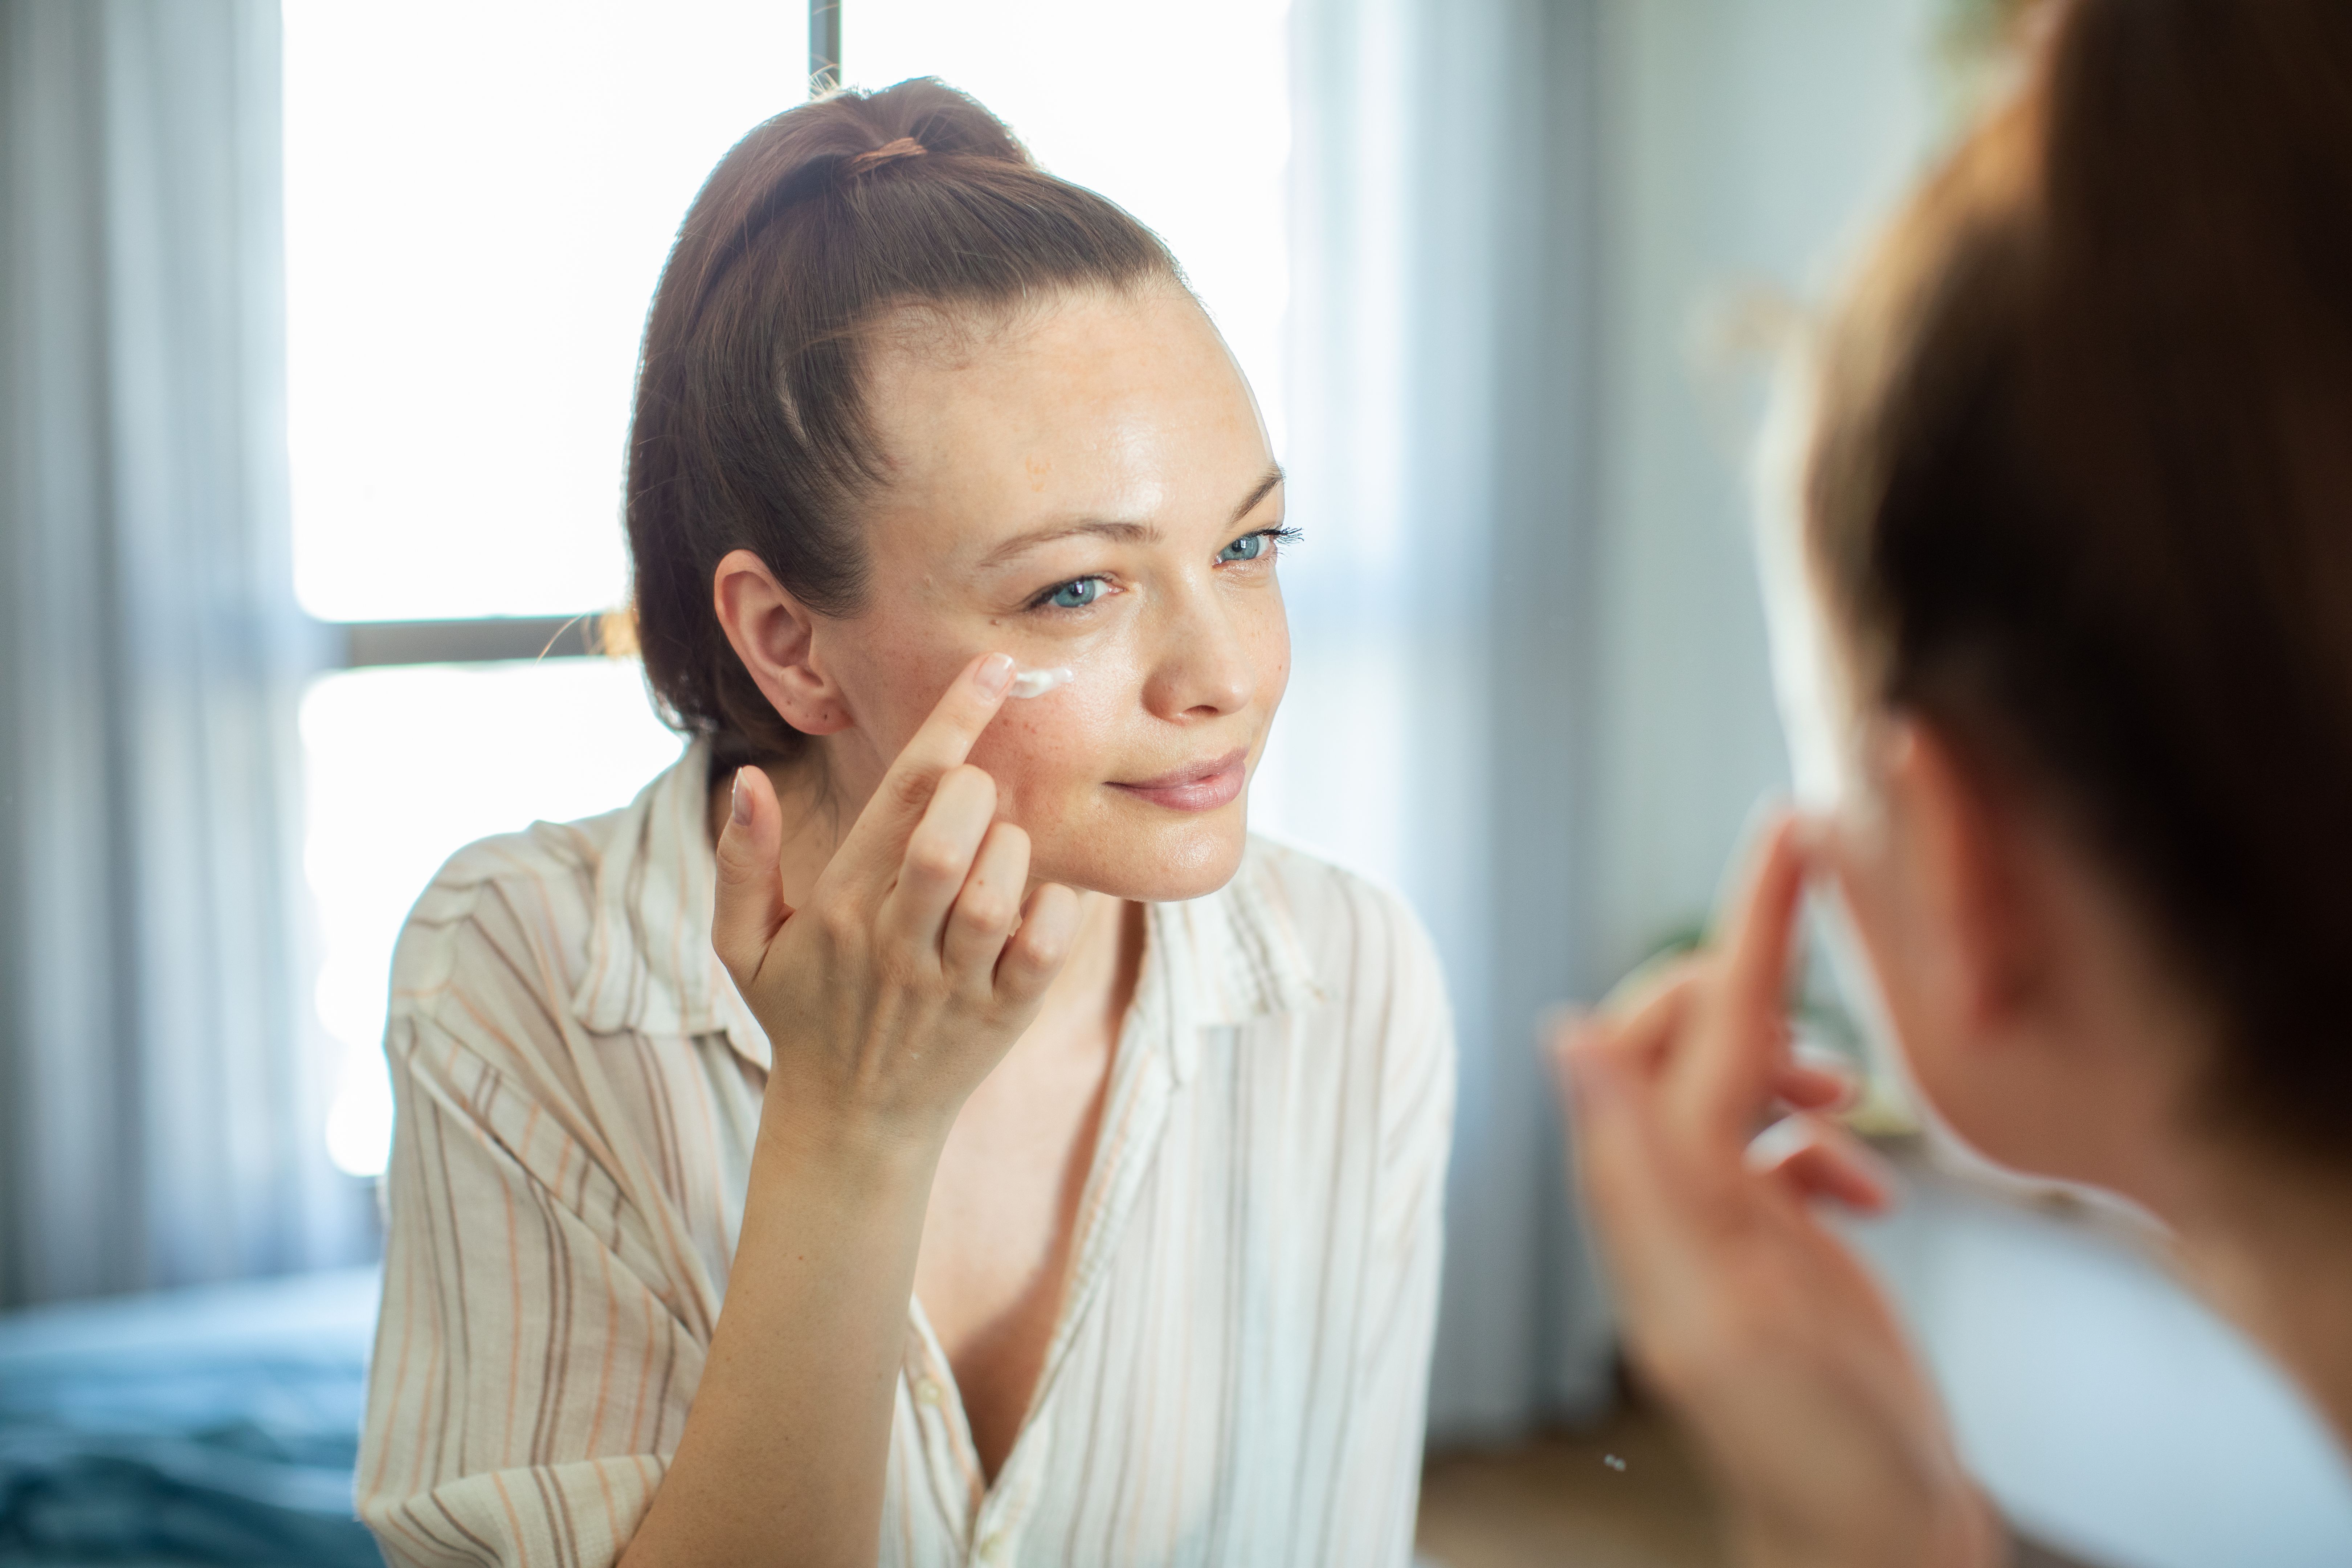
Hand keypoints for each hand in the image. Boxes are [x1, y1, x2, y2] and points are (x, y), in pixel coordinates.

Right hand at [713, 652, 1082, 1158]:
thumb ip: (742, 861)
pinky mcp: (1004, 1015)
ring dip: (1012, 850)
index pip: (903, 794)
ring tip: (998, 852)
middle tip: (978, 791)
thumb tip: (745, 780)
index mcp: (839, 907)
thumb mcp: (744, 946)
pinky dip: (1057, 909)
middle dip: (976, 790)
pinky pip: (1048, 945)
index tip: (994, 668)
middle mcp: (895, 942)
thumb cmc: (804, 1012)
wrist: (852, 1124)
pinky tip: (1037, 901)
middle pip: (947, 838)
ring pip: (998, 890)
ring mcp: (954, 983)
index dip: (953, 721)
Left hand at [1550, 815, 2002, 1567]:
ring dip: (1787, 1064)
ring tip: (1846, 1104)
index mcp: (1650, 1200)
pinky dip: (1819, 1143)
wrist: (1872, 1531)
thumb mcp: (1722, 1309)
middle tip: (1826, 1013)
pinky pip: (1772, 1148)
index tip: (1789, 837)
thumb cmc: (1815, 1447)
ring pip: (1727, 1081)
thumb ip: (1642, 1173)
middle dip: (1750, 997)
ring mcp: (1717, 1221)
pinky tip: (1861, 1188)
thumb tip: (1565, 1039)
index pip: (1676, 1027)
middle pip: (1682, 1037)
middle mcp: (1668, 1200)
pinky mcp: (1766, 1246)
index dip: (1738, 930)